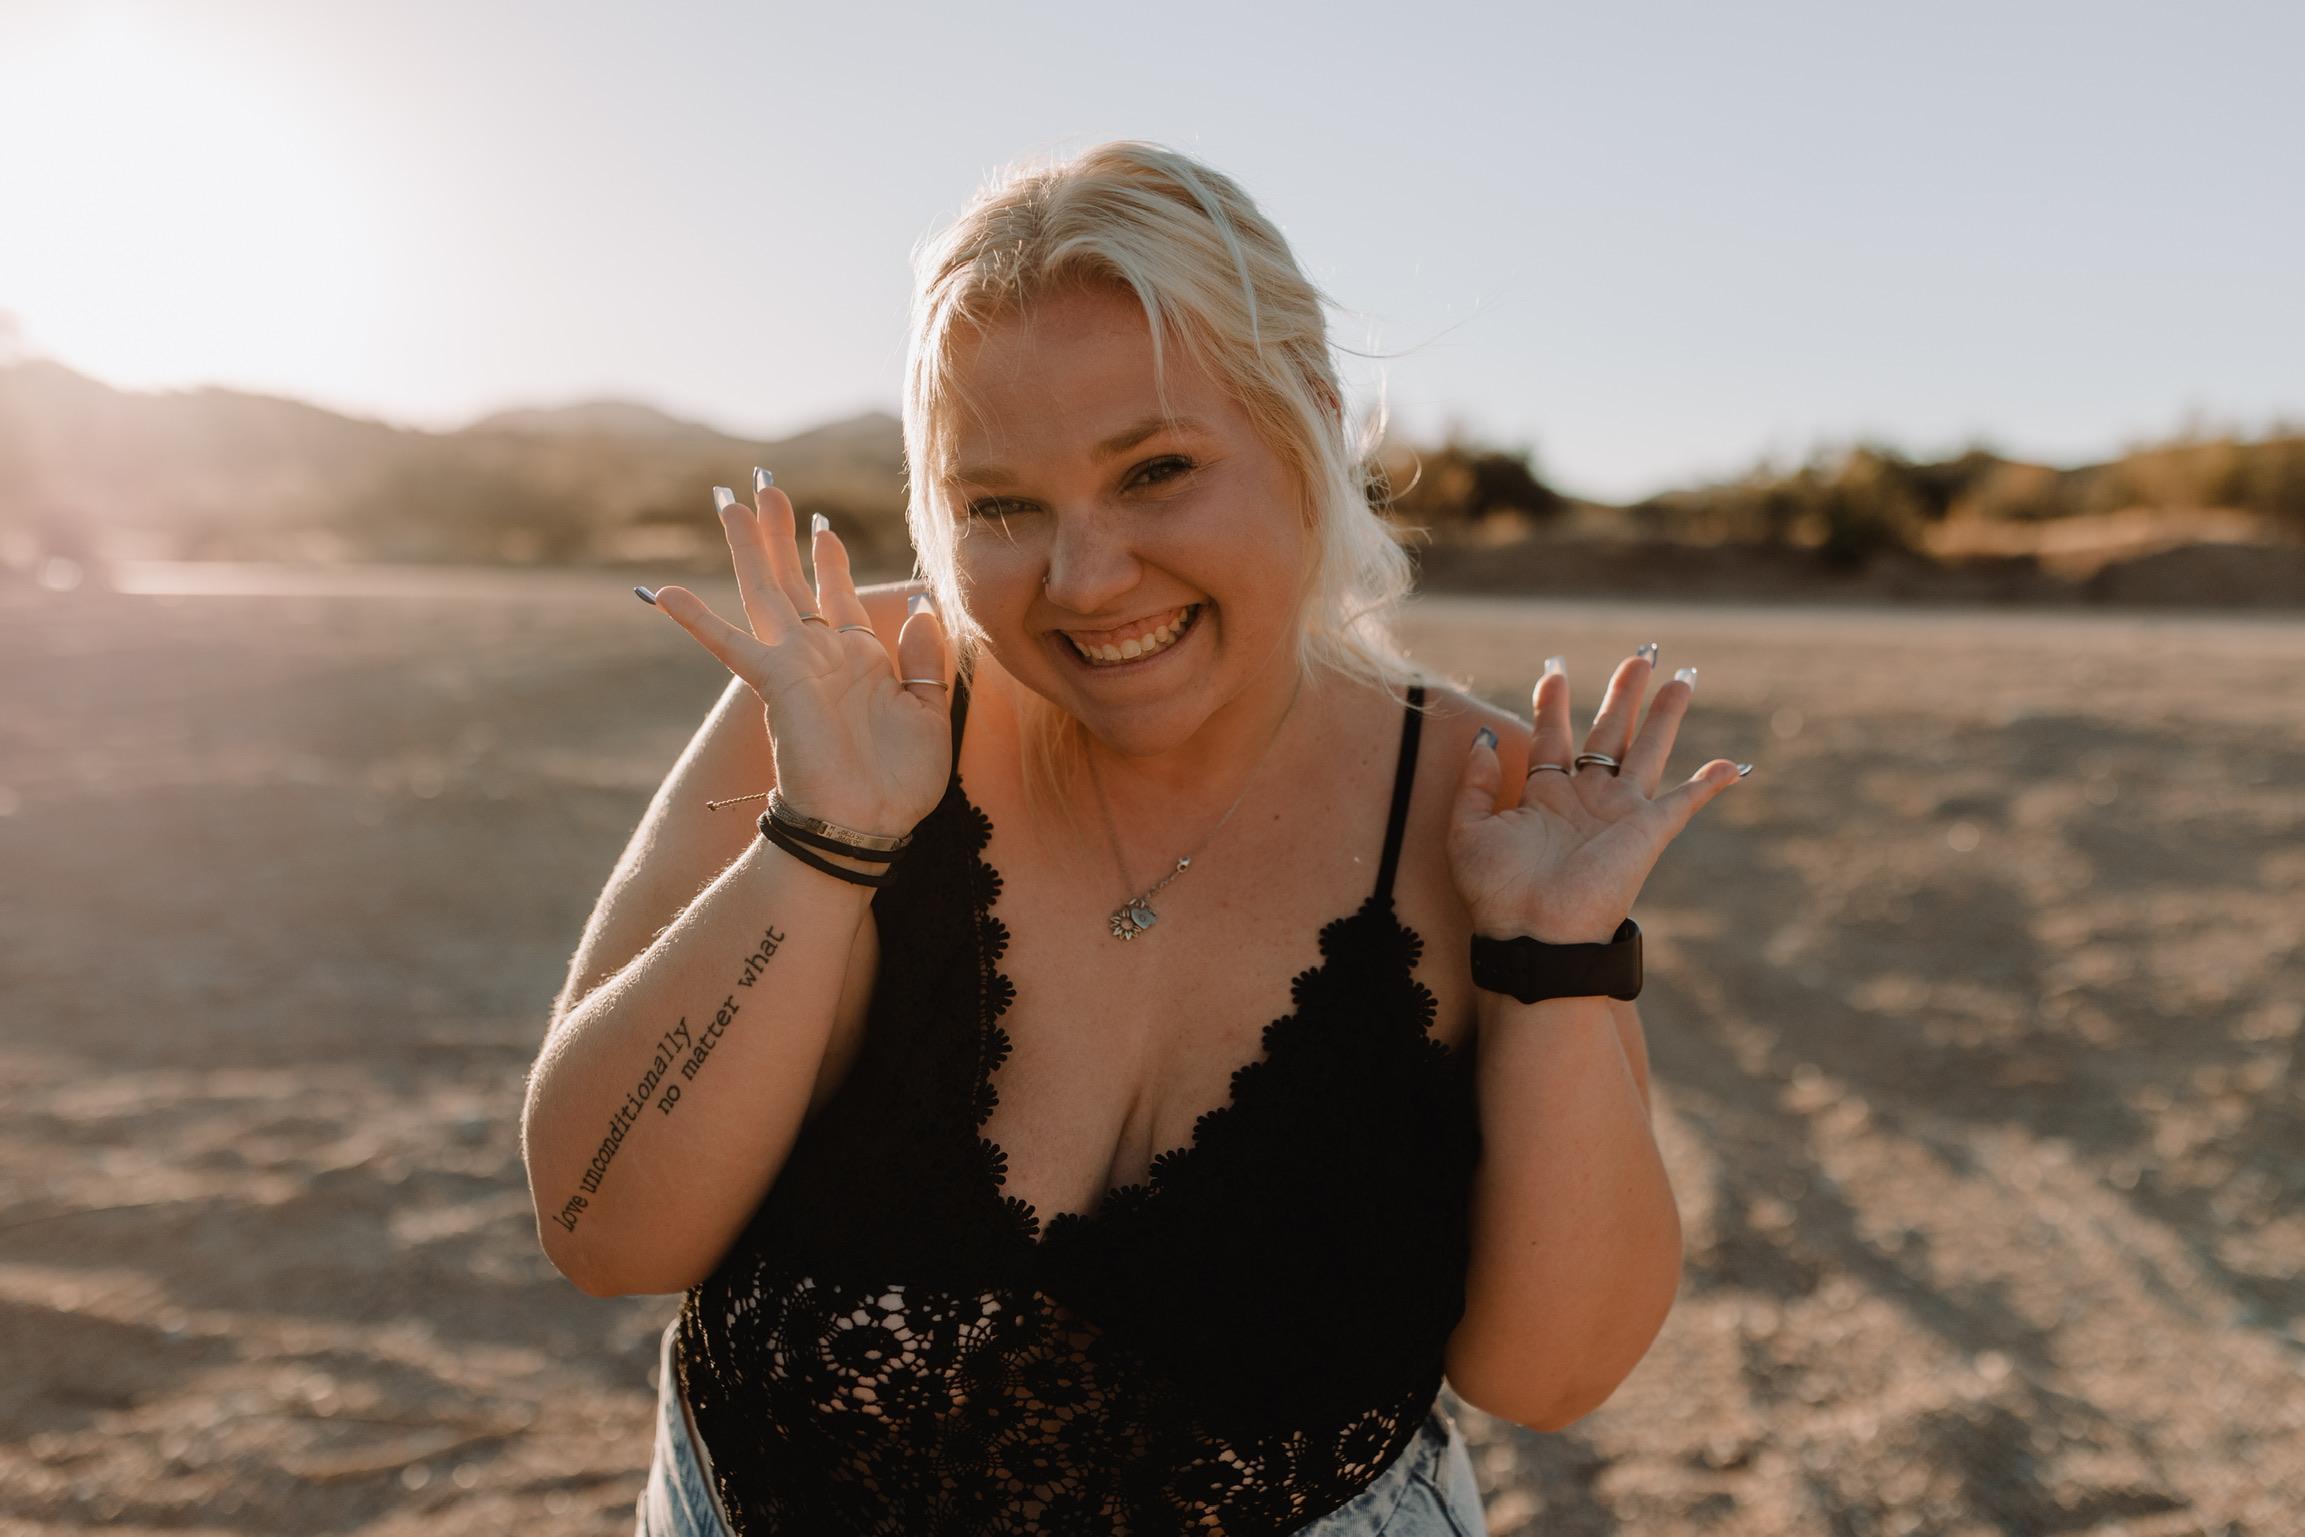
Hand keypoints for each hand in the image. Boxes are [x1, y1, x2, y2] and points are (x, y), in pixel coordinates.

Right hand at [647, 473, 951, 838]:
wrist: (868, 826)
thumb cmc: (899, 783)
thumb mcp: (930, 713)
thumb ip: (925, 659)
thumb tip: (922, 607)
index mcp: (858, 661)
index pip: (837, 595)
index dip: (828, 558)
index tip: (820, 523)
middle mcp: (820, 656)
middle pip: (792, 579)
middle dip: (780, 531)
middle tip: (763, 483)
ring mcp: (795, 667)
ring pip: (764, 591)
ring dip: (748, 546)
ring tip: (730, 499)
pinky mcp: (775, 683)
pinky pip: (729, 645)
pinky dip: (697, 619)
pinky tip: (662, 591)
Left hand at [1447, 646, 1748, 943]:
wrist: (1534, 935)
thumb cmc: (1498, 892)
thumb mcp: (1467, 831)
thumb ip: (1475, 784)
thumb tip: (1484, 737)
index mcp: (1544, 798)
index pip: (1552, 737)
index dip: (1552, 703)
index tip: (1555, 671)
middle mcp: (1585, 800)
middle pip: (1610, 734)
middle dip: (1624, 694)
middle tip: (1640, 654)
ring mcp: (1619, 814)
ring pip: (1649, 751)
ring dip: (1666, 715)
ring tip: (1682, 677)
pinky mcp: (1647, 832)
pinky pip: (1684, 801)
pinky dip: (1708, 783)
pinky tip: (1731, 764)